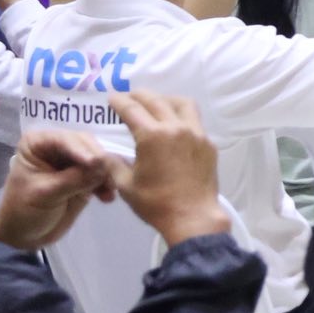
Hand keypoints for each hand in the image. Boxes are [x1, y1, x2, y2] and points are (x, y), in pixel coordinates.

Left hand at [0, 131, 115, 249]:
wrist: (23, 236)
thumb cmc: (23, 211)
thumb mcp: (45, 194)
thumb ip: (74, 179)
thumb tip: (102, 167)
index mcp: (39, 143)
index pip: (64, 139)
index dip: (81, 150)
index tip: (95, 162)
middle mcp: (57, 146)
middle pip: (86, 145)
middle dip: (98, 160)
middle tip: (109, 175)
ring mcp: (72, 160)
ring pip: (97, 158)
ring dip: (105, 173)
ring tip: (111, 189)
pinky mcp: (83, 175)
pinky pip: (100, 174)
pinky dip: (105, 184)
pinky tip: (107, 197)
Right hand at [107, 91, 231, 246]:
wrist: (192, 216)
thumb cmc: (155, 203)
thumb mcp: (126, 186)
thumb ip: (114, 165)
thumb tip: (105, 154)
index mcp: (152, 136)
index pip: (132, 110)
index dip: (120, 101)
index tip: (112, 97)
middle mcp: (175, 127)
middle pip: (156, 101)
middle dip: (140, 95)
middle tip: (129, 95)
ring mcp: (196, 133)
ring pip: (181, 104)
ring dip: (165, 99)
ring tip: (155, 103)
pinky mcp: (208, 143)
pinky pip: (194, 120)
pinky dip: (181, 116)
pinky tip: (175, 125)